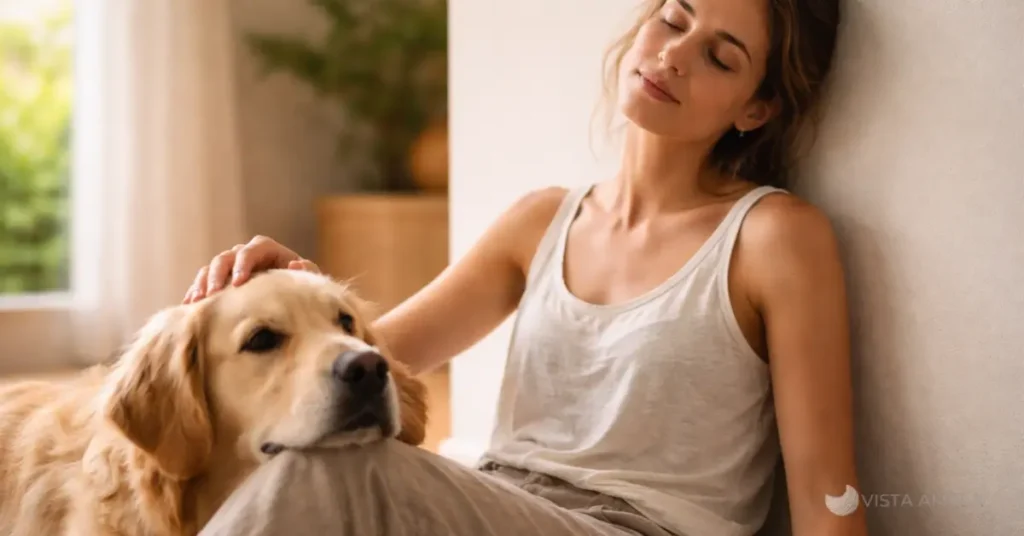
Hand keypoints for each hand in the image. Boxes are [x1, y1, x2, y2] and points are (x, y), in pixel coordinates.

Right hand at [183, 235, 320, 303]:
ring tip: (197, 302)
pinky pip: (202, 282)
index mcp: (266, 249)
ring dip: (202, 283)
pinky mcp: (220, 280)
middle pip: (225, 258)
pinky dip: (195, 292)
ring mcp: (230, 266)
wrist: (291, 293)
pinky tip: (188, 307)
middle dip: (217, 275)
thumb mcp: (307, 278)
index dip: (242, 264)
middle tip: (213, 294)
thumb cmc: (301, 284)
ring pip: (210, 268)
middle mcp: (245, 254)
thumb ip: (306, 271)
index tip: (238, 283)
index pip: (251, 251)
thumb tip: (296, 263)